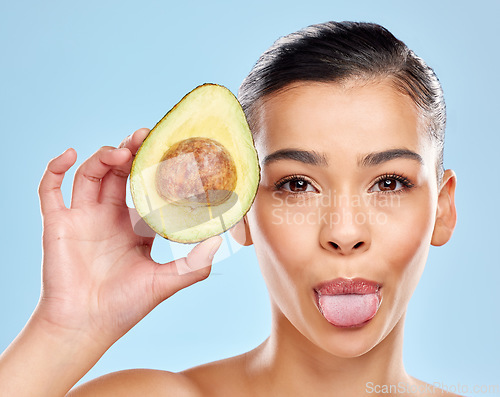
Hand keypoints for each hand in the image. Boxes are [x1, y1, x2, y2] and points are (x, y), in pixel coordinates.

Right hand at [35, 128, 221, 345]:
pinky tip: (71, 155)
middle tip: (145, 136)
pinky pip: (50, 189)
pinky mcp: (57, 223)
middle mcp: (109, 217)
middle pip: (119, 173)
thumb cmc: (124, 306)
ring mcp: (82, 218)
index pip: (145, 187)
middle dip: (131, 152)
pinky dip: (56, 168)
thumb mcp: (165, 282)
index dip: (154, 167)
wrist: (86, 326)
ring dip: (103, 156)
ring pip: (91, 174)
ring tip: (121, 151)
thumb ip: (194, 264)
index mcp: (134, 227)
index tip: (167, 150)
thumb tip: (220, 240)